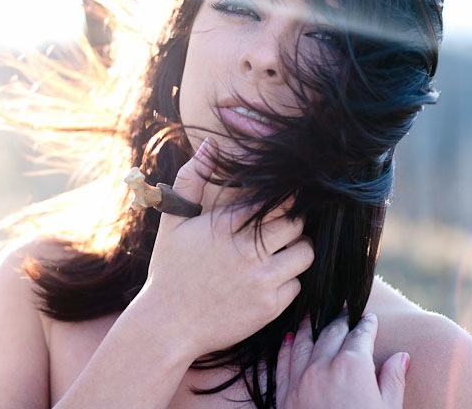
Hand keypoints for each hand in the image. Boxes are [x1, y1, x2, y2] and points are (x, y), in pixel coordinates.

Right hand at [137, 138, 314, 360]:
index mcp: (225, 225)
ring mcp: (261, 280)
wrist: (167, 326)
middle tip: (283, 226)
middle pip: (296, 223)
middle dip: (293, 222)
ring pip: (304, 253)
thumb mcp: (174, 221)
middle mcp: (247, 251)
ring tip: (281, 250)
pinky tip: (269, 279)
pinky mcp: (269, 307)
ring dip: (297, 249)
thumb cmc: (170, 269)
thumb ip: (190, 179)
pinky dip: (288, 280)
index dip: (285, 198)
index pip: (276, 200)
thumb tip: (210, 146)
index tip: (284, 200)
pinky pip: (297, 285)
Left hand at [277, 313, 408, 408]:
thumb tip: (402, 356)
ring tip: (313, 314)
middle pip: (332, 333)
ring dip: (310, 325)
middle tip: (345, 310)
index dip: (367, 324)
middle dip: (341, 320)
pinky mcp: (284, 396)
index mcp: (354, 366)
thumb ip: (393, 380)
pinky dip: (287, 348)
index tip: (369, 318)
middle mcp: (324, 366)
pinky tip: (290, 339)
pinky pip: (283, 363)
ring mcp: (301, 380)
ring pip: (304, 342)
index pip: (361, 335)